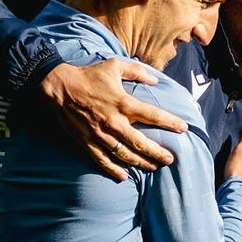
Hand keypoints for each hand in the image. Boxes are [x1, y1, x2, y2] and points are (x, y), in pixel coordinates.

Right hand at [40, 60, 187, 180]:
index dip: (170, 122)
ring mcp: (100, 134)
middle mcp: (114, 121)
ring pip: (125, 154)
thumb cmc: (88, 75)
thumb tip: (156, 80)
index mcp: (123, 102)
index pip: (152, 115)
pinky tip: (124, 176)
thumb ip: (137, 71)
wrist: (58, 86)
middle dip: (158, 152)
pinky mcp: (87, 142)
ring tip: (153, 167)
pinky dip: (113, 170)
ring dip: (141, 162)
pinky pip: (102, 160)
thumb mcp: (114, 65)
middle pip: (141, 142)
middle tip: (170, 159)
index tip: (183, 128)